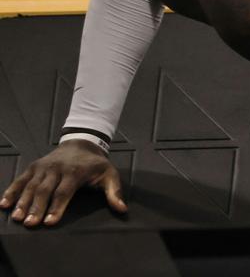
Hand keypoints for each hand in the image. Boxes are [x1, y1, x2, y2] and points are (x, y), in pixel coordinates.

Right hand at [0, 139, 127, 226]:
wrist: (82, 143)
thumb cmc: (95, 164)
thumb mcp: (109, 174)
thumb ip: (114, 192)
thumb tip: (122, 209)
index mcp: (75, 171)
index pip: (64, 192)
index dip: (57, 207)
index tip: (49, 222)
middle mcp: (57, 169)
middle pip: (45, 190)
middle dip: (37, 207)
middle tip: (30, 224)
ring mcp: (44, 167)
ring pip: (31, 186)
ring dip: (23, 202)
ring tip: (17, 217)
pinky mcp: (34, 167)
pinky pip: (21, 179)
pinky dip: (12, 191)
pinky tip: (4, 204)